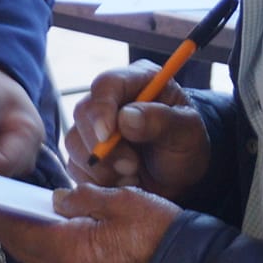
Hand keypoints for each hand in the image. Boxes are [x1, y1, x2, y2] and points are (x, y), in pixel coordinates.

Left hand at [0, 184, 180, 262]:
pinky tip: (54, 242)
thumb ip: (82, 198)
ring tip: (22, 222)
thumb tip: (56, 199)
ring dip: (28, 245)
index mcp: (70, 251)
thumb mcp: (122, 200)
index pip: (21, 232)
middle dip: (9, 230)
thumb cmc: (160, 235)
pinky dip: (48, 257)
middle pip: (25, 252)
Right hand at [64, 62, 210, 199]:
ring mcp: (94, 126)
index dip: (102, 108)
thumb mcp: (187, 131)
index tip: (107, 136)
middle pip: (84, 113)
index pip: (107, 84)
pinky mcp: (85, 152)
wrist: (181, 176)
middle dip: (104, 147)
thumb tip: (126, 118)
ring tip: (134, 175)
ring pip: (75, 142)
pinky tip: (123, 181)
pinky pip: (75, 165)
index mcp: (137, 81)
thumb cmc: (187, 145)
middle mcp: (111, 100)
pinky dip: (97, 180)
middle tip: (133, 166)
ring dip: (102, 168)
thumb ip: (161, 120)